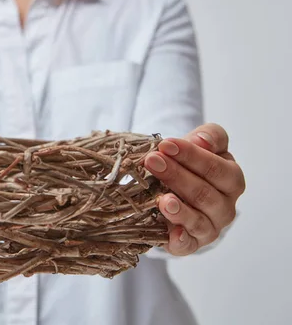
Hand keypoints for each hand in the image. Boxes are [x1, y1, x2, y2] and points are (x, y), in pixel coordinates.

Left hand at [143, 123, 245, 255]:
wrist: (175, 187)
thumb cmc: (189, 163)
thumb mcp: (200, 143)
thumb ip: (208, 137)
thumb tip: (202, 141)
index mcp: (231, 179)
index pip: (216, 168)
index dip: (190, 155)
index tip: (165, 145)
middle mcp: (225, 206)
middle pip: (204, 193)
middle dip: (176, 176)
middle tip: (151, 161)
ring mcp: (210, 227)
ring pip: (198, 220)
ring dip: (179, 210)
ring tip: (162, 200)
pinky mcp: (191, 243)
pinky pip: (188, 245)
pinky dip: (181, 241)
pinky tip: (172, 234)